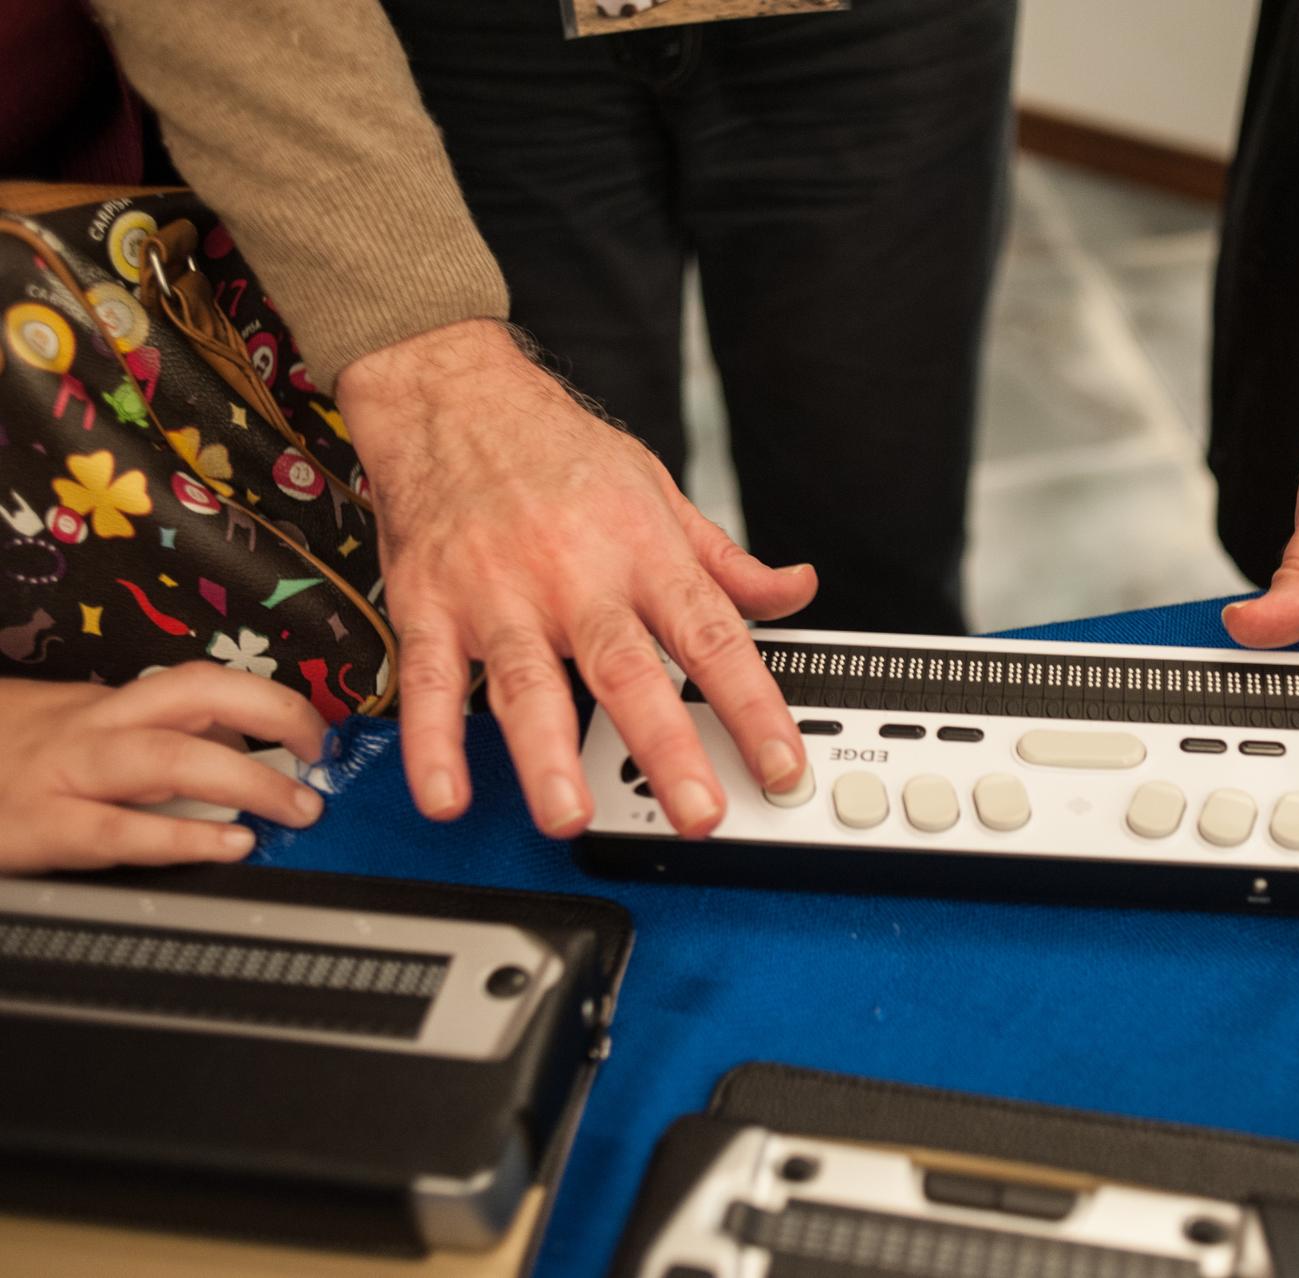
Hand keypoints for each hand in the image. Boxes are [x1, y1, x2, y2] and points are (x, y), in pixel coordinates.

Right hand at [0, 665, 328, 871]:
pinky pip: (123, 831)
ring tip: (297, 805)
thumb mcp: (68, 732)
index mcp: (104, 705)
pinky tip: (231, 847)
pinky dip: (183, 840)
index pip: (202, 683)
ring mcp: (66, 774)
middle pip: (198, 696)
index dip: (270, 701)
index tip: (317, 730)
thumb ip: (144, 739)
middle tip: (321, 752)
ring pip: (170, 757)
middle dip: (275, 716)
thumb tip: (232, 754)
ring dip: (248, 781)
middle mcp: (91, 726)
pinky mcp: (43, 829)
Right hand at [334, 320, 815, 838]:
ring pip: (527, 683)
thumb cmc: (560, 451)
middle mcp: (576, 576)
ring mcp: (498, 592)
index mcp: (643, 552)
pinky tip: (447, 795)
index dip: (753, 704)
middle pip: (627, 670)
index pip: (713, 638)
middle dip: (665, 748)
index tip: (782, 763)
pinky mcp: (430, 604)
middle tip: (697, 812)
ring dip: (547, 755)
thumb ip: (726, 562)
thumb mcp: (660, 492)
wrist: (454, 394)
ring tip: (568, 815)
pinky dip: (433, 741)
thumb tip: (797, 591)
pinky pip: (430, 680)